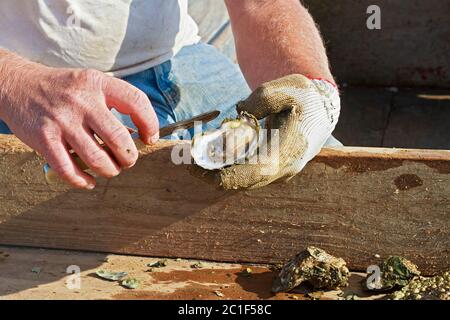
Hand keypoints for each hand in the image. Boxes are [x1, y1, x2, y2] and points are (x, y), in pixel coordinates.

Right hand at [0, 54, 158, 188]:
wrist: (17, 85)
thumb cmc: (63, 89)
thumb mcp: (90, 83)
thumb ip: (114, 102)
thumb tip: (139, 135)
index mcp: (98, 83)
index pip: (136, 102)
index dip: (150, 123)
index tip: (149, 138)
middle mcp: (81, 102)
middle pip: (119, 139)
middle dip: (129, 157)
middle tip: (128, 161)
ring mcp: (62, 121)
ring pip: (97, 159)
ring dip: (110, 171)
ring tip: (110, 169)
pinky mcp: (44, 139)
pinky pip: (69, 170)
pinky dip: (83, 181)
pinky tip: (89, 181)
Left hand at [193, 74, 339, 189]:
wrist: (320, 110)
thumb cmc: (303, 97)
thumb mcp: (286, 87)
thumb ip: (263, 98)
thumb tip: (239, 112)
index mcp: (287, 152)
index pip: (250, 174)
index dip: (220, 175)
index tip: (194, 167)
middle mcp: (283, 169)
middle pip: (242, 182)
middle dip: (212, 175)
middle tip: (188, 161)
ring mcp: (278, 172)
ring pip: (242, 180)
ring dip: (217, 172)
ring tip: (195, 158)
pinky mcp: (272, 170)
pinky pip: (246, 174)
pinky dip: (227, 168)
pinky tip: (211, 156)